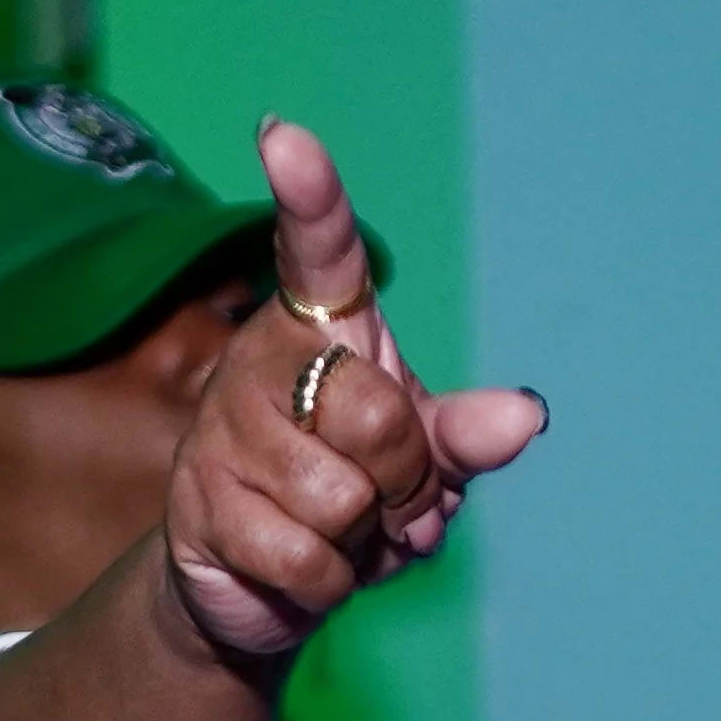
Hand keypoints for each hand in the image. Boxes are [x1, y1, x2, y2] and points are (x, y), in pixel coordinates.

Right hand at [159, 118, 541, 653]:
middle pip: (375, 413)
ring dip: (364, 539)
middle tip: (388, 503)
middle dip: (406, 483)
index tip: (285, 136)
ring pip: (341, 496)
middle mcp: (260, 362)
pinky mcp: (197, 507)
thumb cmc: (350, 493)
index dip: (310, 196)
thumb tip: (523, 414)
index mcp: (320, 330)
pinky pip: (306, 557)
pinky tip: (303, 568)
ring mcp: (221, 432)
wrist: (265, 584)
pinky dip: (329, 583)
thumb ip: (464, 435)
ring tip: (339, 533)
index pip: (318, 250)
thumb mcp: (421, 462)